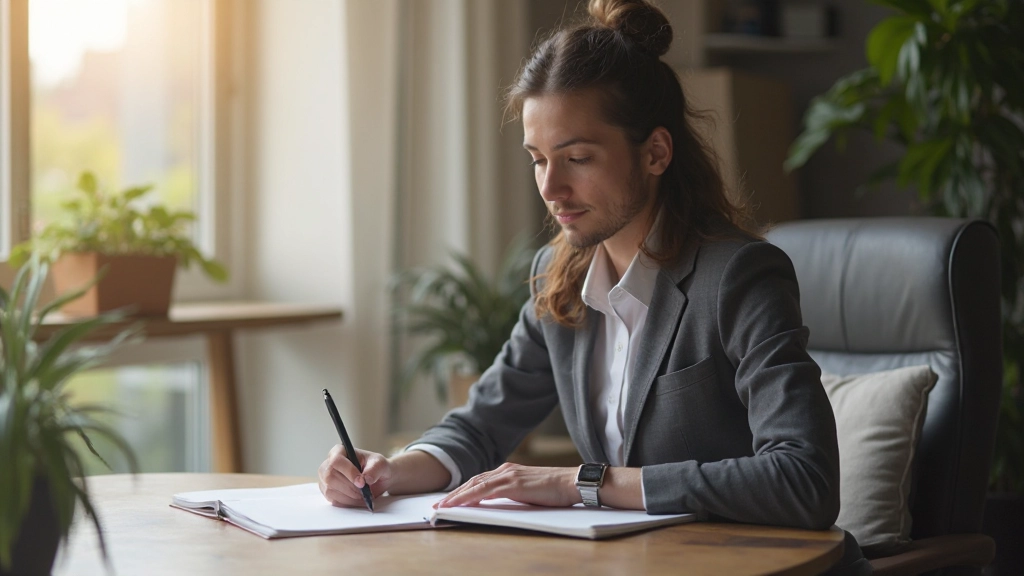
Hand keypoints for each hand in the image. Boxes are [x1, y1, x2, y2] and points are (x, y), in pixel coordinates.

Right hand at [317, 444, 391, 506]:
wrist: (378, 479)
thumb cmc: (376, 467)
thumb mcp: (380, 464)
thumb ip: (375, 468)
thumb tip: (366, 478)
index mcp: (340, 451)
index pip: (336, 460)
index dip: (348, 472)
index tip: (361, 482)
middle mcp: (328, 464)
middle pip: (330, 477)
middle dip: (350, 487)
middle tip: (363, 491)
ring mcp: (325, 479)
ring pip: (330, 490)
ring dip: (349, 496)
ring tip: (362, 495)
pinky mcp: (327, 492)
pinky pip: (333, 500)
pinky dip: (347, 502)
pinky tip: (357, 499)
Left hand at [434, 463, 579, 508]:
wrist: (572, 483)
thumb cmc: (555, 490)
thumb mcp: (529, 491)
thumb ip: (513, 493)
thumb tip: (498, 503)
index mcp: (509, 471)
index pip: (479, 481)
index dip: (462, 490)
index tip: (449, 500)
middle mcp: (505, 470)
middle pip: (473, 481)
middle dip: (454, 494)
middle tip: (438, 505)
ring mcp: (508, 475)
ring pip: (475, 485)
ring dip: (456, 496)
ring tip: (442, 507)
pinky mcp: (513, 484)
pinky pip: (484, 491)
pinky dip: (468, 497)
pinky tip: (459, 503)